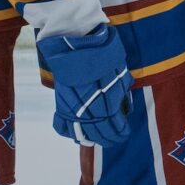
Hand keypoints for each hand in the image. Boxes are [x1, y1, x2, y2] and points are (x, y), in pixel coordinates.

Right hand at [36, 25, 134, 146]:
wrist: (77, 43)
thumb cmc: (103, 55)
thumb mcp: (120, 73)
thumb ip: (121, 92)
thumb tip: (123, 108)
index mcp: (107, 101)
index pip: (115, 126)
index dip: (121, 133)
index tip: (124, 134)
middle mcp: (90, 108)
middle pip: (100, 132)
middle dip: (109, 139)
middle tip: (114, 140)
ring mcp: (73, 108)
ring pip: (82, 133)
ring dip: (91, 139)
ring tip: (98, 141)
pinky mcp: (60, 104)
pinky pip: (62, 125)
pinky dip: (70, 133)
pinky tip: (78, 135)